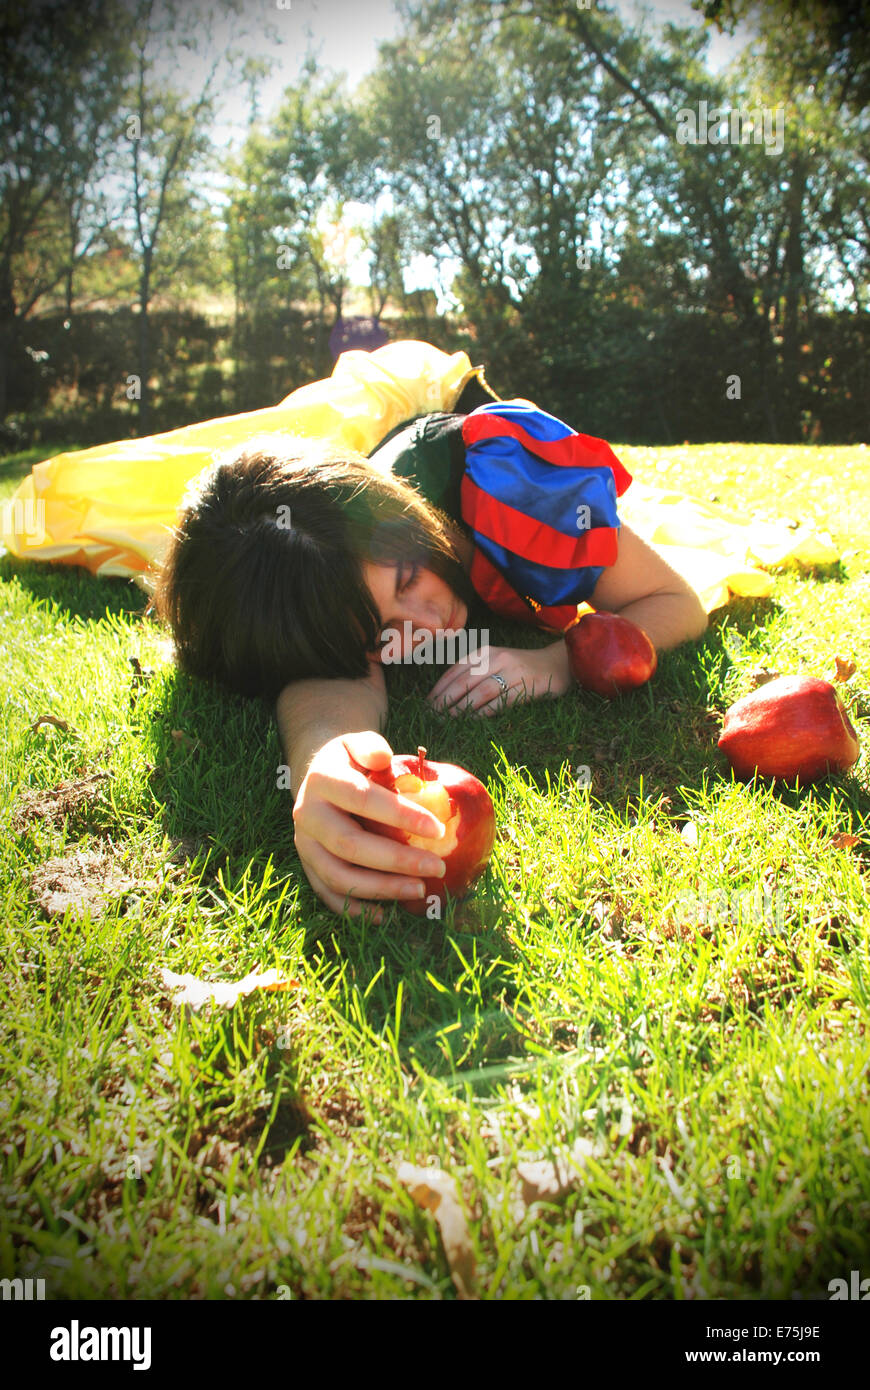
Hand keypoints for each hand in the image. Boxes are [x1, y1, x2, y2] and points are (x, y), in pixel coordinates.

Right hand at [292, 730, 447, 919]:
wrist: (316, 777)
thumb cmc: (350, 761)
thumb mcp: (356, 742)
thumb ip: (369, 746)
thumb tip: (383, 759)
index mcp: (322, 780)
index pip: (363, 800)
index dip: (400, 816)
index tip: (438, 829)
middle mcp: (307, 815)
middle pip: (350, 845)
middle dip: (396, 860)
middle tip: (436, 867)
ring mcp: (304, 844)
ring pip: (339, 876)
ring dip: (381, 889)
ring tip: (420, 890)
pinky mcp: (308, 866)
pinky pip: (329, 894)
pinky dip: (356, 909)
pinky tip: (387, 915)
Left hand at [426, 642, 571, 715]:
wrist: (557, 663)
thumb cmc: (521, 666)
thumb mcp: (496, 661)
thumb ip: (475, 671)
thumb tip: (447, 693)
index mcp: (485, 651)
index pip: (455, 670)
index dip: (439, 688)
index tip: (427, 704)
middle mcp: (496, 658)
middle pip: (463, 681)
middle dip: (444, 700)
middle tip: (431, 716)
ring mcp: (510, 672)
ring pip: (478, 693)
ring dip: (459, 709)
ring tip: (446, 721)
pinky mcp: (524, 687)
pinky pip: (498, 702)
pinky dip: (482, 713)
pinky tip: (470, 722)